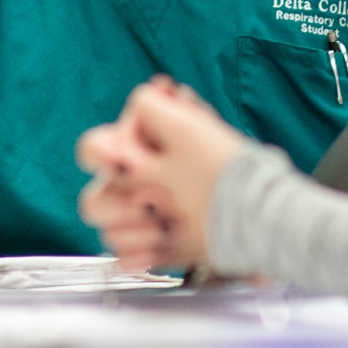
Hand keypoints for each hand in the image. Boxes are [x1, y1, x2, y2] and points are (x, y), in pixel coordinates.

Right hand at [75, 78, 248, 270]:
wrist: (254, 216)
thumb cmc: (224, 169)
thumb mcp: (188, 132)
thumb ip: (154, 109)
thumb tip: (148, 88)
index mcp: (139, 156)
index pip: (94, 149)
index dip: (100, 154)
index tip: (123, 161)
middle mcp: (137, 187)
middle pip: (93, 201)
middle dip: (116, 203)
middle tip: (149, 202)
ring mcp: (144, 220)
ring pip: (108, 231)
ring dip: (132, 230)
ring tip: (163, 227)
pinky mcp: (155, 249)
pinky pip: (125, 258)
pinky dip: (139, 255)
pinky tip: (158, 246)